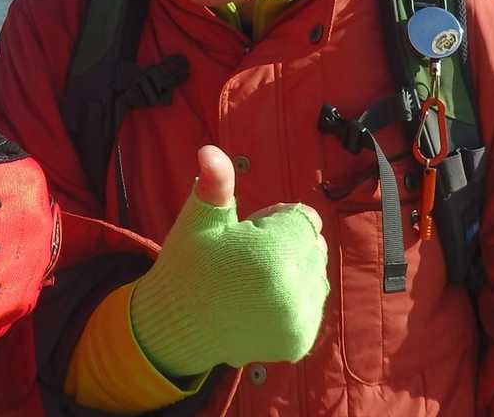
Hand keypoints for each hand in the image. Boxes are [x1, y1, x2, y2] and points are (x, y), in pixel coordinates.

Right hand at [128, 146, 329, 377]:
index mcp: (270, 254)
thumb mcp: (200, 219)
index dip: (275, 221)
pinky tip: (262, 301)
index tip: (248, 233)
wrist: (177, 325)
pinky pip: (313, 302)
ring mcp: (297, 320)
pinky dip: (294, 298)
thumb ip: (215, 183)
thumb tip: (209, 151)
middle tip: (247, 258)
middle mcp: (291, 290)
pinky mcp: (299, 341)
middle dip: (286, 244)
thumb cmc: (190, 264)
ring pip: (316, 273)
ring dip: (293, 271)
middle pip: (313, 245)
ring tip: (254, 280)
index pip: (305, 218)